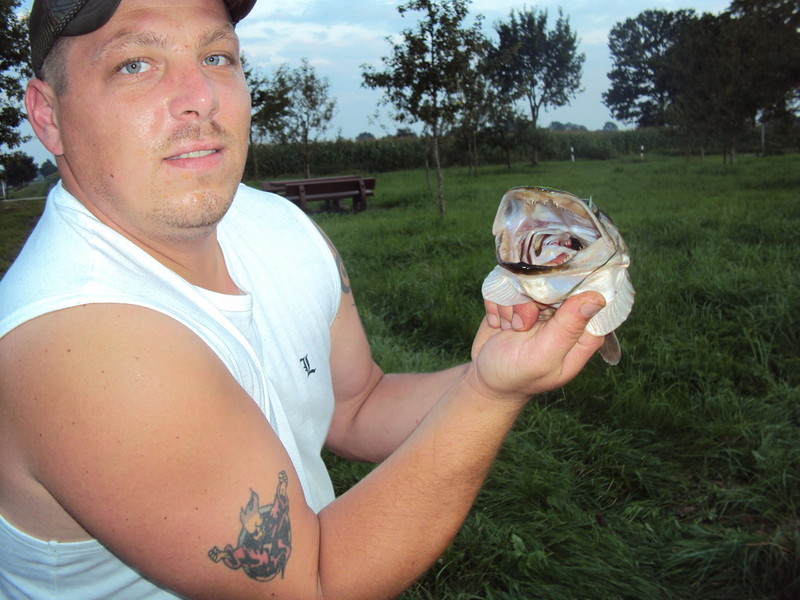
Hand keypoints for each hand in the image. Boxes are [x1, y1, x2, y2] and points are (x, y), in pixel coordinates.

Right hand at [468, 292, 605, 401]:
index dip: (568, 292)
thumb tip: (597, 298)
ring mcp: (542, 305)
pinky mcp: (519, 298)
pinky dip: (497, 302)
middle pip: (554, 282)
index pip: (590, 295)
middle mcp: (566, 315)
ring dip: (511, 304)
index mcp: (583, 332)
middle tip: (522, 326)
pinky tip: (499, 324)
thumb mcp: (543, 358)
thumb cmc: (516, 376)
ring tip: (509, 329)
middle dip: (530, 302)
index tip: (545, 307)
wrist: (484, 379)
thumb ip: (568, 329)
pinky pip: (507, 282)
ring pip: (527, 280)